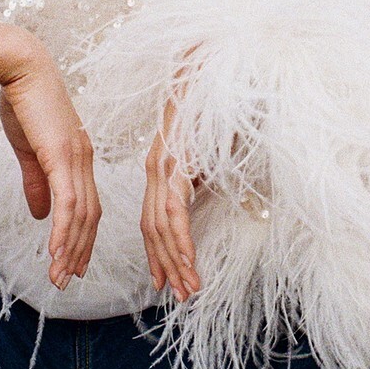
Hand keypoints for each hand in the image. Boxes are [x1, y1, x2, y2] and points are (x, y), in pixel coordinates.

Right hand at [0, 47, 100, 289]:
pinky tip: (55, 251)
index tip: (75, 262)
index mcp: (79, 158)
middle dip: (80, 251)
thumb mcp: (29, 149)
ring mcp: (75, 158)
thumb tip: (40, 214)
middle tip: (69, 280)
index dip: (83, 237)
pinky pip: (67, 201)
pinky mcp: (61, 155)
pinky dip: (64, 229)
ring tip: (60, 276)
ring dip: (70, 249)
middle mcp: (84, 161)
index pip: (88, 207)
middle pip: (90, 217)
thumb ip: (37, 182)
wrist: (19, 67)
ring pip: (81, 215)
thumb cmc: (23, 102)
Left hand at [142, 87, 205, 302]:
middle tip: (174, 294)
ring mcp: (165, 168)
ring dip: (175, 263)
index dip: (156, 251)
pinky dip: (181, 243)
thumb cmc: (217, 109)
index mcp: (161, 167)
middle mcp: (157, 170)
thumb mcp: (210, 150)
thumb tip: (211, 193)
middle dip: (164, 264)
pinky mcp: (178, 167)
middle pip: (152, 229)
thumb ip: (204, 173)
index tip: (161, 278)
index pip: (152, 218)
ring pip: (162, 228)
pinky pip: (176, 214)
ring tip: (186, 290)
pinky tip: (189, 266)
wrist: (214, 74)